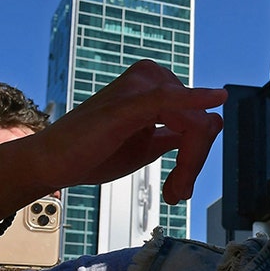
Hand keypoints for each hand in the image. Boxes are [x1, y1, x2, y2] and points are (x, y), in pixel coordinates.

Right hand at [21, 60, 226, 203]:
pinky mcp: (128, 103)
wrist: (52, 163)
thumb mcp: (148, 144)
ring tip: (172, 191)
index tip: (180, 187)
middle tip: (175, 193)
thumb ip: (178, 134)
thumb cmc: (94, 153)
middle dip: (193, 163)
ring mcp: (139, 86)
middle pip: (201, 122)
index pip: (199, 118)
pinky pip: (169, 99)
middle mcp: (151, 77)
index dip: (197, 157)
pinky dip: (195, 99)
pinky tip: (218, 97)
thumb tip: (213, 122)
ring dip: (189, 164)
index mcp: (155, 85)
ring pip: (193, 124)